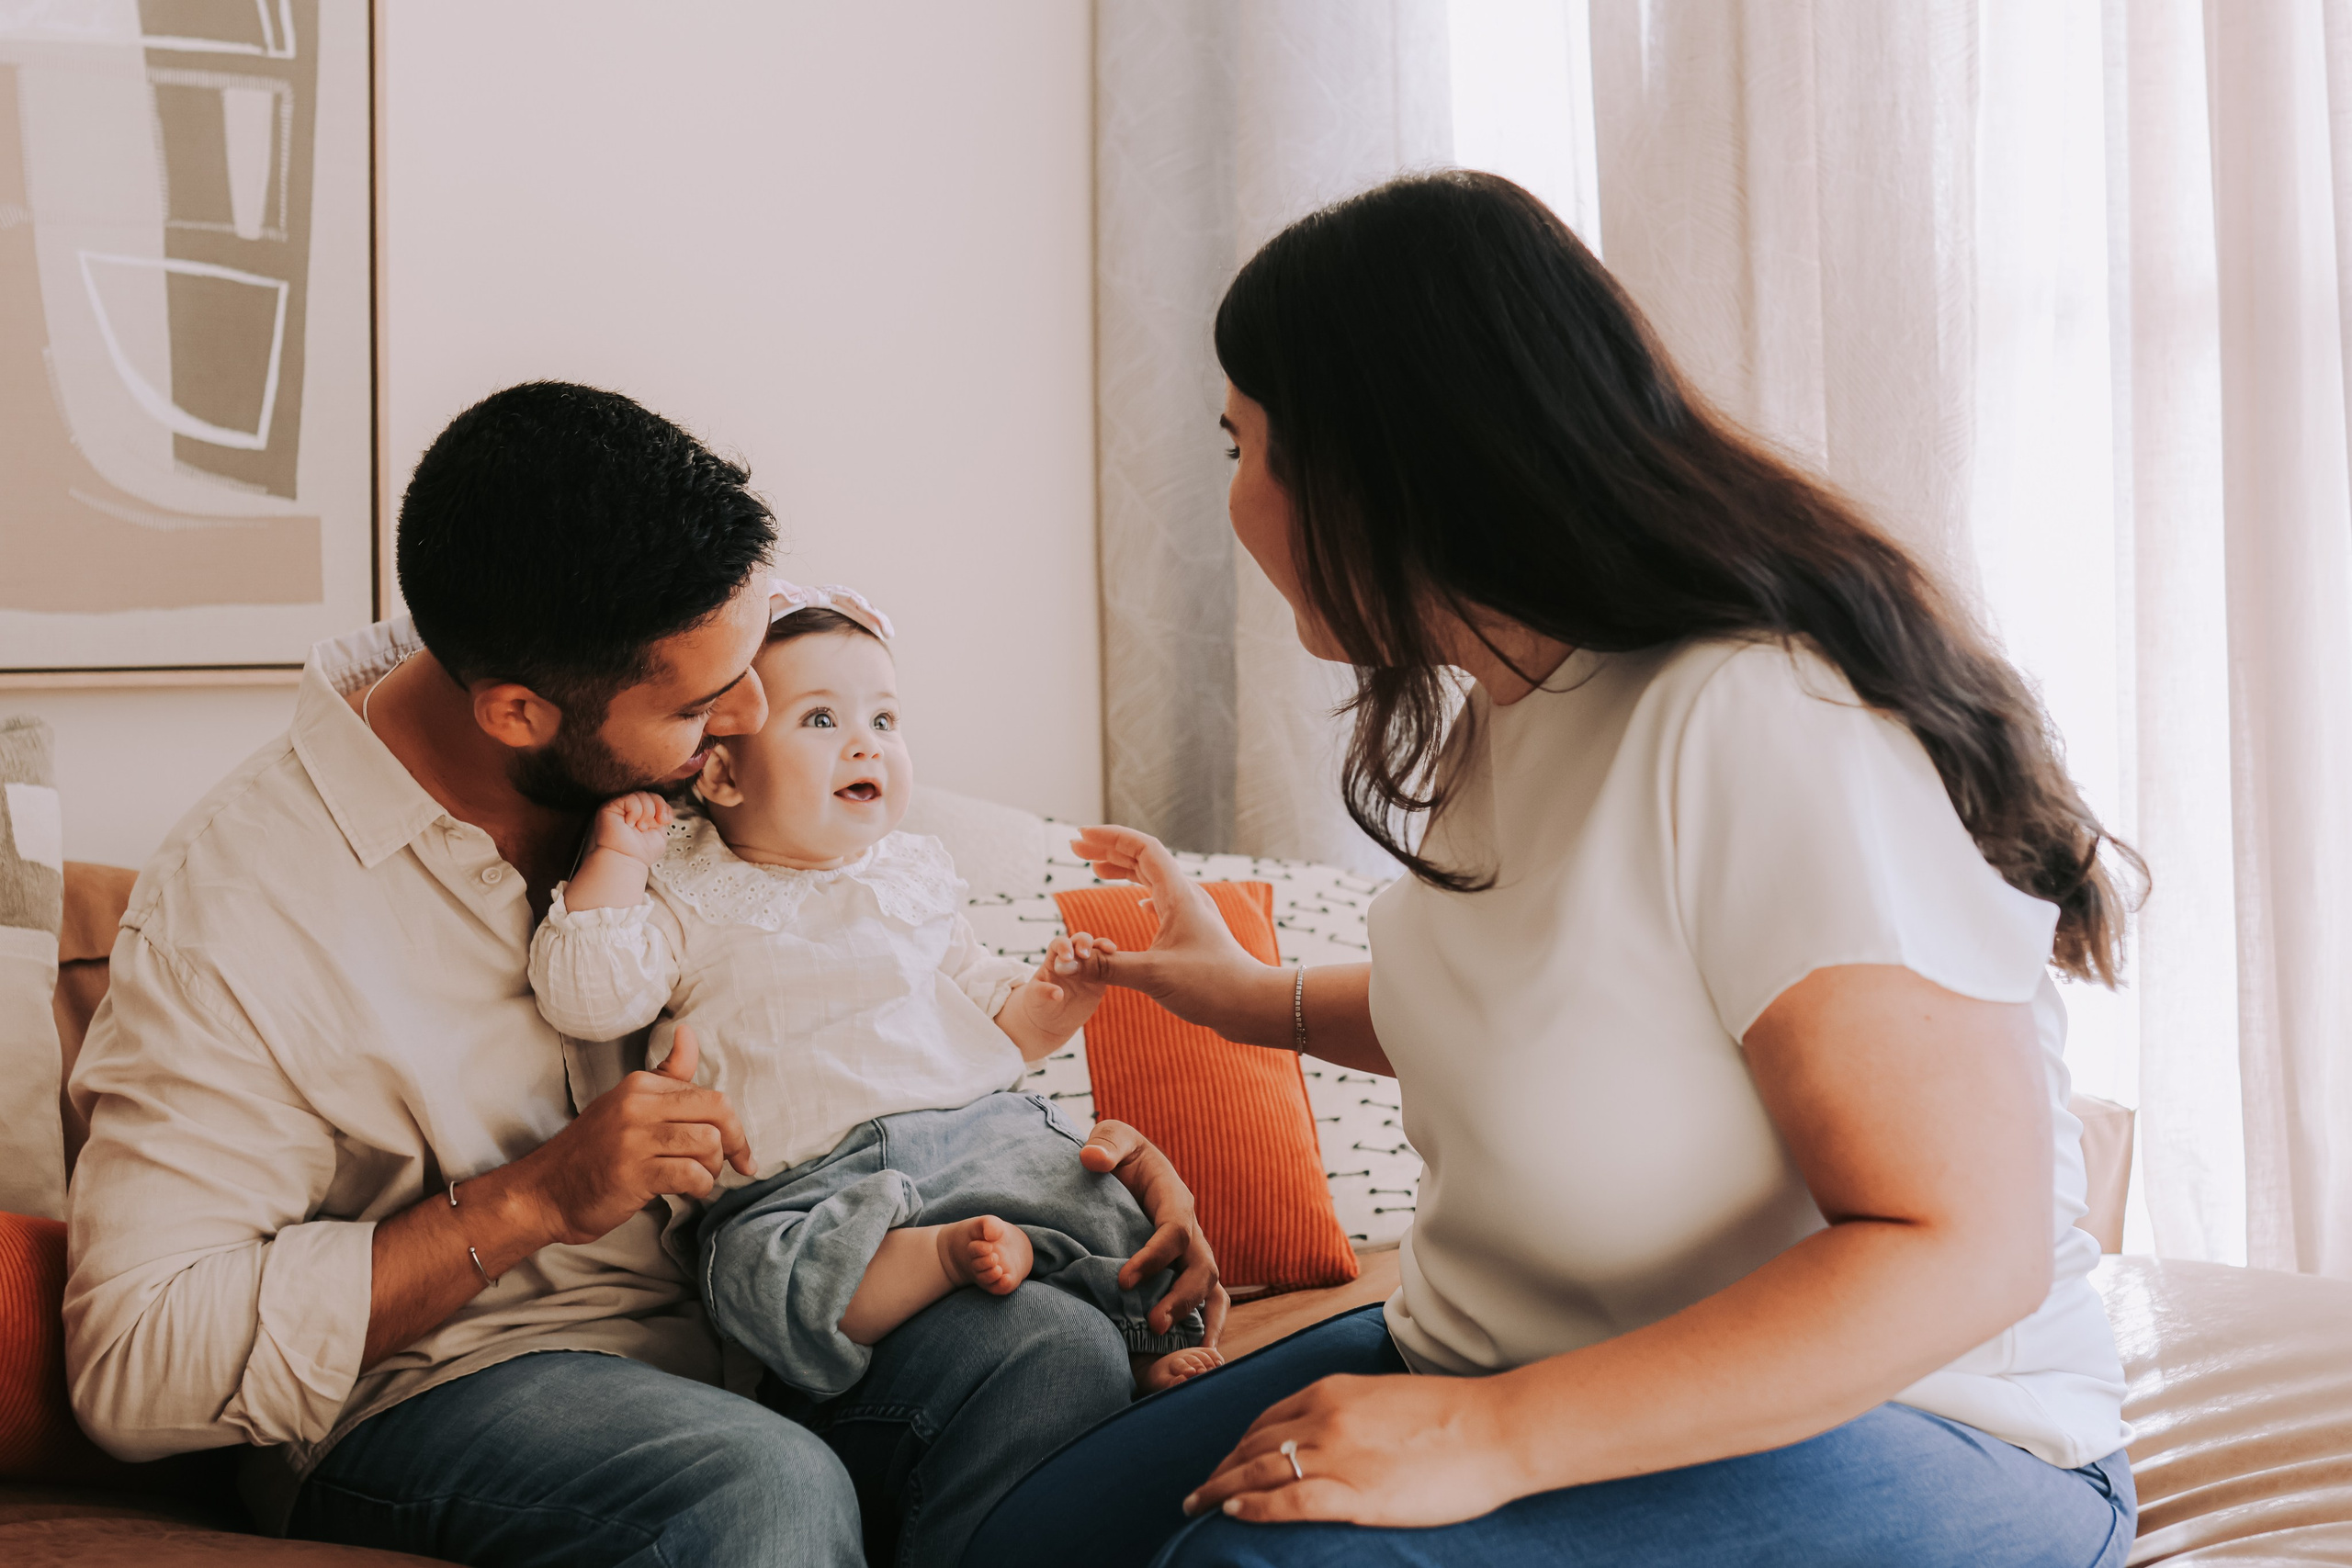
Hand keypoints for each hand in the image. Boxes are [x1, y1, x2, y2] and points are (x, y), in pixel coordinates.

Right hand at [511, 1024, 754, 1243]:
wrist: (546, 1191)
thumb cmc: (594, 1151)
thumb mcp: (627, 1104)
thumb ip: (666, 1074)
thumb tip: (687, 1032)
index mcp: (640, 1085)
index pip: (709, 1095)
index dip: (733, 1126)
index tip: (740, 1151)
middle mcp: (638, 1105)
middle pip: (717, 1112)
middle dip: (734, 1142)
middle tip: (731, 1165)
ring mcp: (634, 1138)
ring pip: (708, 1143)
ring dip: (713, 1168)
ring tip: (698, 1179)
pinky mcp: (633, 1173)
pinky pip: (690, 1174)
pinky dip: (699, 1187)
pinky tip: (686, 1192)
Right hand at [591, 791, 672, 866]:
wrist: (627, 861)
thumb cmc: (640, 852)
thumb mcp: (660, 833)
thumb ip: (662, 816)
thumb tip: (664, 807)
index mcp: (641, 814)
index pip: (655, 798)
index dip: (663, 807)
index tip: (665, 821)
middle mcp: (629, 809)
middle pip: (649, 794)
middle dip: (657, 808)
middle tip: (652, 825)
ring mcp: (619, 807)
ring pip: (641, 795)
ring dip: (647, 813)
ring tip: (641, 827)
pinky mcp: (610, 807)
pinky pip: (630, 798)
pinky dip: (636, 812)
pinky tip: (630, 824)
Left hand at [1012, 931, 1118, 1038]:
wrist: (1054, 1021)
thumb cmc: (1040, 1004)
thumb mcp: (1036, 998)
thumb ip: (1044, 992)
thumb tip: (1058, 994)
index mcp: (1054, 959)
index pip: (1059, 944)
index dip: (1064, 946)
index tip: (1067, 957)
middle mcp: (1072, 959)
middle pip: (1080, 940)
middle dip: (1084, 942)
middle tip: (1085, 954)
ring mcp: (1087, 968)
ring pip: (1097, 949)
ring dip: (1103, 946)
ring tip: (1109, 951)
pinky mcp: (1099, 980)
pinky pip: (1108, 967)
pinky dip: (1114, 961)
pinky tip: (1120, 963)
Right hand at [1067, 825, 1280, 1041]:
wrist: (1251, 1003)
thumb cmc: (1211, 986)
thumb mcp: (1153, 975)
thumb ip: (1107, 966)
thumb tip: (1065, 962)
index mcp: (1178, 895)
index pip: (1142, 849)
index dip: (1110, 837)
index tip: (1081, 836)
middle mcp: (1186, 897)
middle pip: (1144, 858)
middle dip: (1109, 849)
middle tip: (1077, 847)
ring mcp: (1192, 913)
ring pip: (1154, 878)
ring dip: (1123, 869)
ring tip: (1096, 868)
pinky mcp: (1194, 932)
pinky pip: (1164, 901)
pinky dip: (1142, 895)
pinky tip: (1137, 906)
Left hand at [1080, 1118, 1228, 1343]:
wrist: (1125, 1166)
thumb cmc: (1117, 1152)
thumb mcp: (1113, 1138)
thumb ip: (1106, 1143)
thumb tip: (1093, 1160)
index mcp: (1175, 1198)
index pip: (1175, 1231)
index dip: (1154, 1257)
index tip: (1123, 1280)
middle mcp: (1191, 1229)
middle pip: (1202, 1267)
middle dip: (1182, 1298)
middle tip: (1155, 1326)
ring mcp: (1191, 1253)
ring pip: (1210, 1289)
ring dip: (1196, 1319)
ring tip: (1181, 1355)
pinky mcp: (1183, 1271)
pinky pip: (1206, 1302)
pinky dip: (1205, 1330)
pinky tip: (1194, 1360)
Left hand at [1182, 1372, 1526, 1526]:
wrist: (1496, 1428)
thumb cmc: (1454, 1416)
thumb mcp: (1387, 1400)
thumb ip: (1352, 1414)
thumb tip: (1333, 1436)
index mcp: (1333, 1391)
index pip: (1266, 1418)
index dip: (1238, 1444)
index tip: (1225, 1462)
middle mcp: (1324, 1417)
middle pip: (1252, 1444)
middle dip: (1220, 1468)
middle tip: (1198, 1490)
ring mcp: (1337, 1455)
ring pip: (1258, 1470)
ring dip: (1220, 1489)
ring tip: (1197, 1505)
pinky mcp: (1355, 1494)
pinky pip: (1288, 1500)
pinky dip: (1253, 1506)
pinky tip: (1232, 1513)